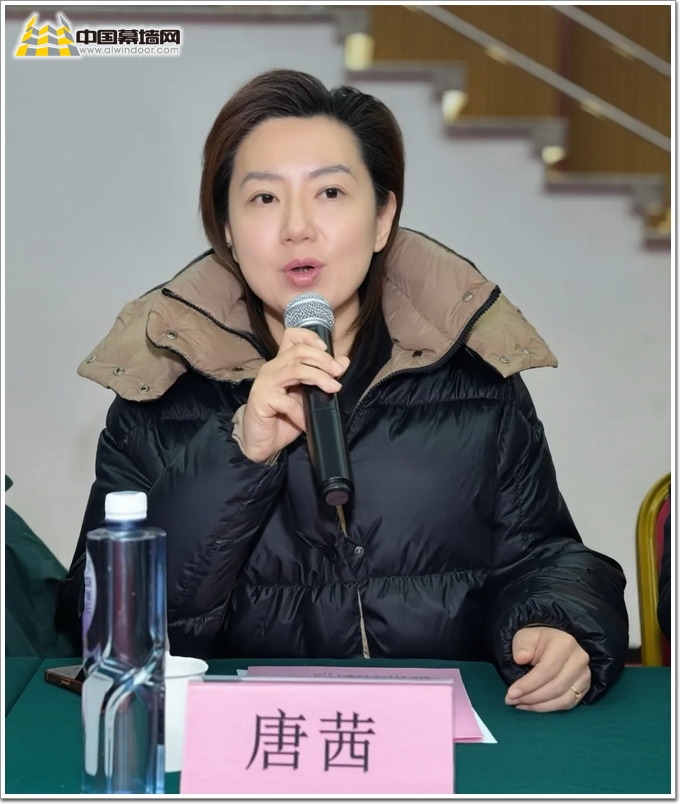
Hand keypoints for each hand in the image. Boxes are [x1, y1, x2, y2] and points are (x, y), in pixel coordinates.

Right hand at [240, 327, 349, 463]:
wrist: (261, 443)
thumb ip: (322, 377)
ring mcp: (265, 382)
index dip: (310, 337)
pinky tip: (306, 423)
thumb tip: (344, 361)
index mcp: (282, 363)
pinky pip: (287, 402)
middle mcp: (272, 368)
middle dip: (323, 359)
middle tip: (338, 373)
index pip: (292, 336)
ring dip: (319, 378)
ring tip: (333, 389)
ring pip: (296, 369)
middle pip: (299, 351)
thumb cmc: (283, 419)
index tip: (328, 351)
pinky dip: (301, 413)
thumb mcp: (308, 397)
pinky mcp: (261, 399)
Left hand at [504, 626, 590, 711]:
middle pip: (555, 687)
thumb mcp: (525, 636)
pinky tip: (534, 706)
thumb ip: (522, 646)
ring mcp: (584, 675)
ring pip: (563, 699)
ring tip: (520, 704)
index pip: (547, 670)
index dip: (529, 684)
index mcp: (564, 644)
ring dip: (539, 706)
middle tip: (512, 701)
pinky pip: (568, 704)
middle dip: (531, 697)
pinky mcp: (584, 687)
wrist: (553, 642)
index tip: (511, 693)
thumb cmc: (537, 641)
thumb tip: (520, 659)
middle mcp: (579, 659)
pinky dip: (549, 708)